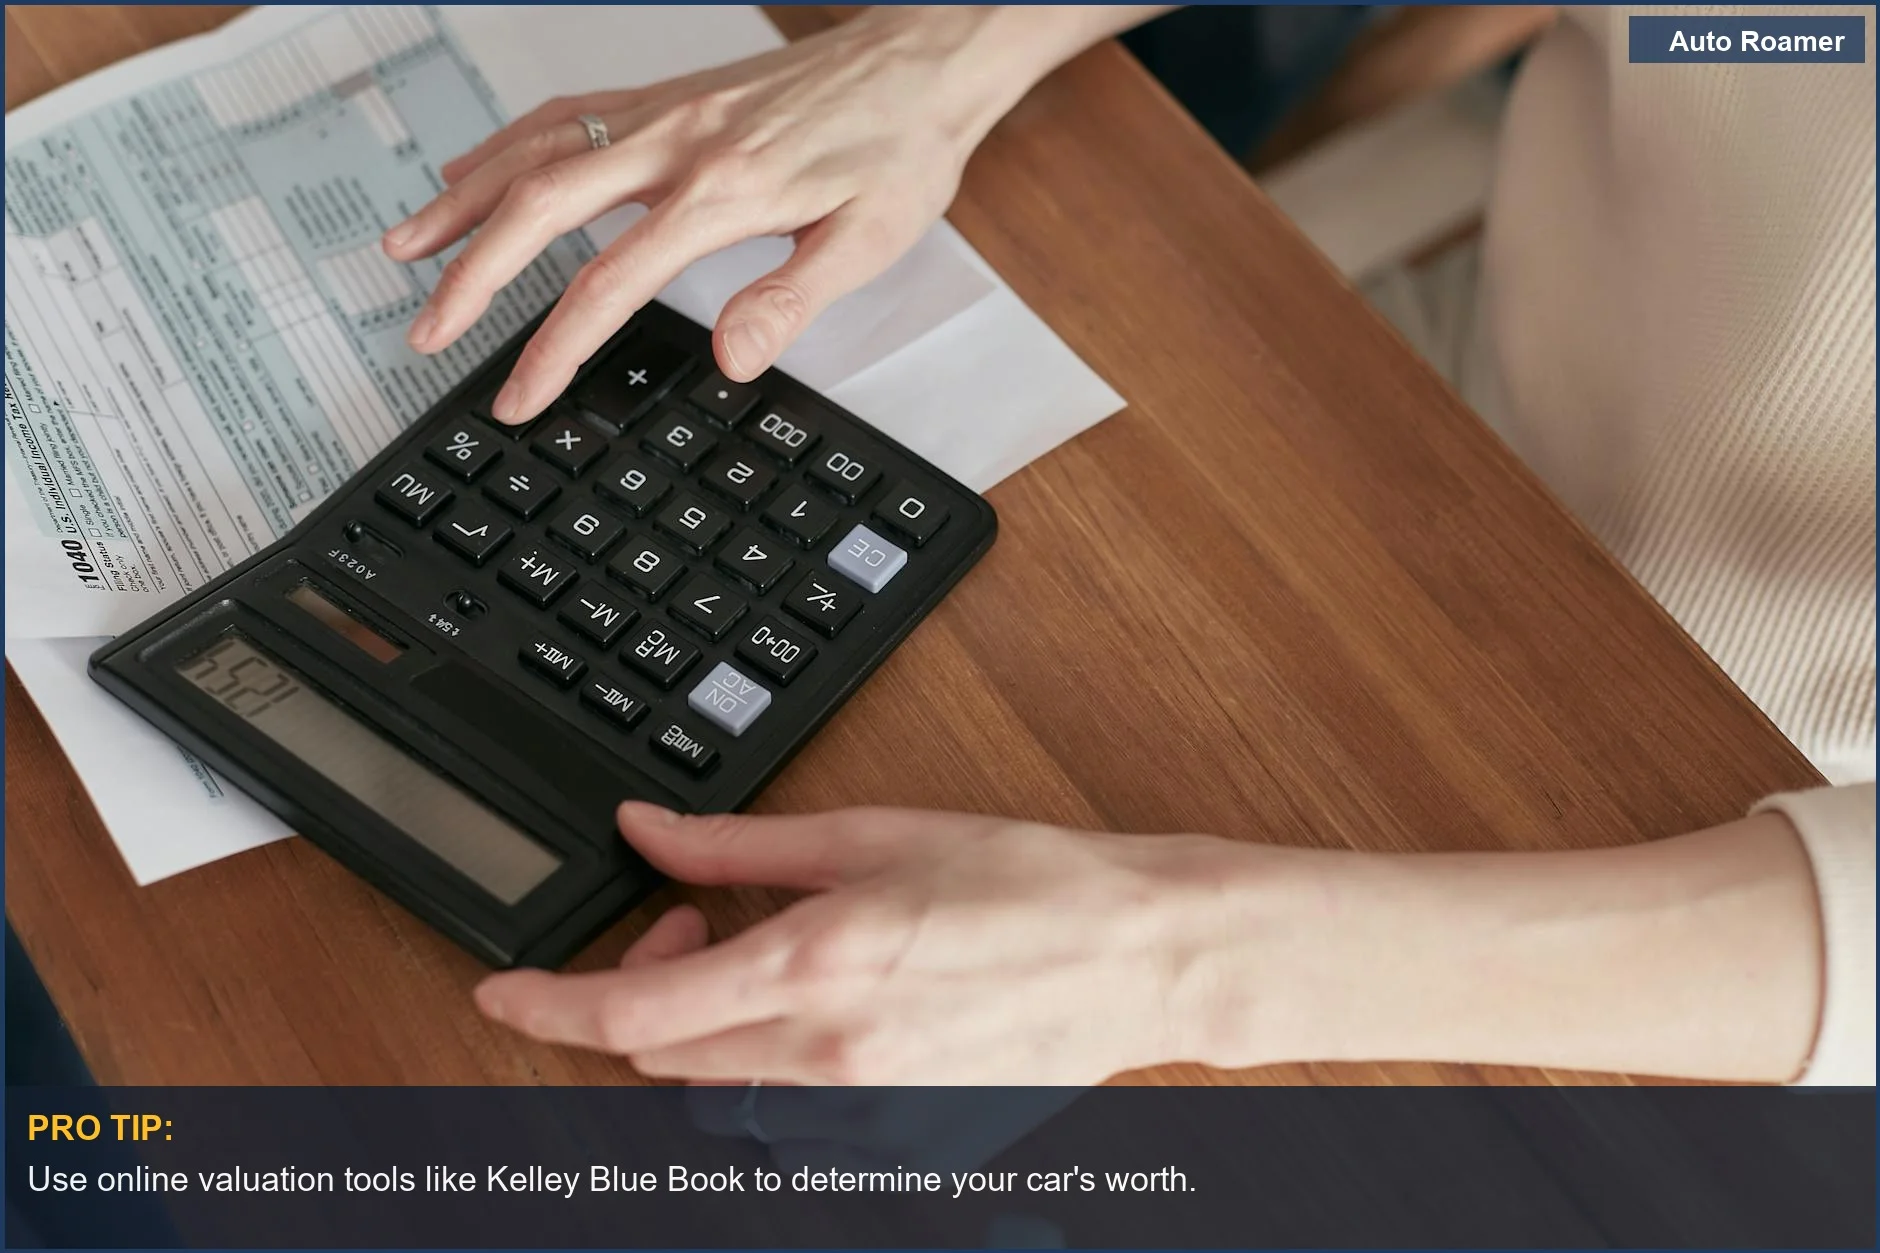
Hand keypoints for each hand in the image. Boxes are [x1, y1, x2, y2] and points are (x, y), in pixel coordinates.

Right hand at [381, 7, 1046, 423]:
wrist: (920, 63)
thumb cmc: (900, 148)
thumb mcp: (869, 241)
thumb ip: (791, 300)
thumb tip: (732, 358)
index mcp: (722, 192)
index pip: (608, 284)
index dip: (552, 350)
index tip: (518, 398)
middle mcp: (676, 143)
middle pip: (540, 208)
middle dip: (471, 277)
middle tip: (425, 333)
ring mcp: (663, 113)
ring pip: (534, 150)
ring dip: (462, 201)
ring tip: (405, 249)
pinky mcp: (665, 97)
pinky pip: (562, 116)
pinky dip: (504, 145)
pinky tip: (472, 170)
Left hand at [473, 802, 1827, 1084]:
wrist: (1135, 955)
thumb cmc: (1024, 884)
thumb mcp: (869, 835)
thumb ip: (738, 847)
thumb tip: (648, 832)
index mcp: (809, 970)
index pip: (629, 1010)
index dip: (544, 1003)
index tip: (501, 987)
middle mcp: (819, 1058)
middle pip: (658, 1052)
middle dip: (637, 988)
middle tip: (687, 917)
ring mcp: (855, 1110)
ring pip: (714, 1085)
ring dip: (702, 1022)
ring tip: (763, 953)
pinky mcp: (890, 1135)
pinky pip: (782, 1108)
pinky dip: (764, 1056)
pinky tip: (816, 1003)